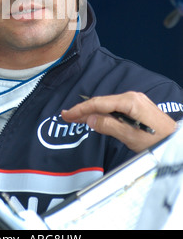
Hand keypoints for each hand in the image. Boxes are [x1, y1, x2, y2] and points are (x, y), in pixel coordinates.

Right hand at [61, 91, 176, 152]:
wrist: (176, 141)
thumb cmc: (158, 141)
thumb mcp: (130, 136)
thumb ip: (109, 126)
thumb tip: (90, 119)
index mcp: (130, 101)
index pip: (99, 103)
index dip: (81, 109)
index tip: (67, 114)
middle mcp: (132, 97)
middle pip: (102, 102)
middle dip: (84, 109)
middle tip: (67, 116)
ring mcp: (135, 101)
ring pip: (108, 105)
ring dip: (93, 112)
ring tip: (77, 118)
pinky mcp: (137, 107)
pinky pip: (115, 108)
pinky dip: (104, 113)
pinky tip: (96, 118)